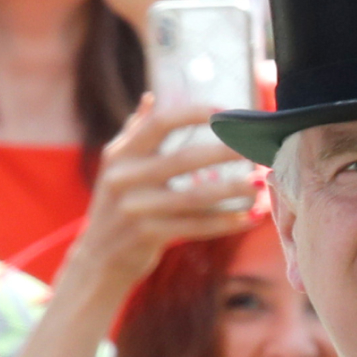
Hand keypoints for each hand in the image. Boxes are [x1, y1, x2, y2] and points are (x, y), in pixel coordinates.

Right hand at [65, 95, 258, 287]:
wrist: (97, 259)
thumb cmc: (116, 206)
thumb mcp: (117, 167)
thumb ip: (135, 133)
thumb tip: (150, 98)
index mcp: (120, 154)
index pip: (160, 123)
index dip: (194, 114)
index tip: (226, 112)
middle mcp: (124, 178)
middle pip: (184, 158)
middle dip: (225, 151)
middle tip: (256, 148)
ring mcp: (134, 209)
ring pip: (194, 197)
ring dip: (231, 189)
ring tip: (259, 183)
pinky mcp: (147, 236)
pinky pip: (195, 227)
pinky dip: (225, 222)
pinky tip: (249, 218)